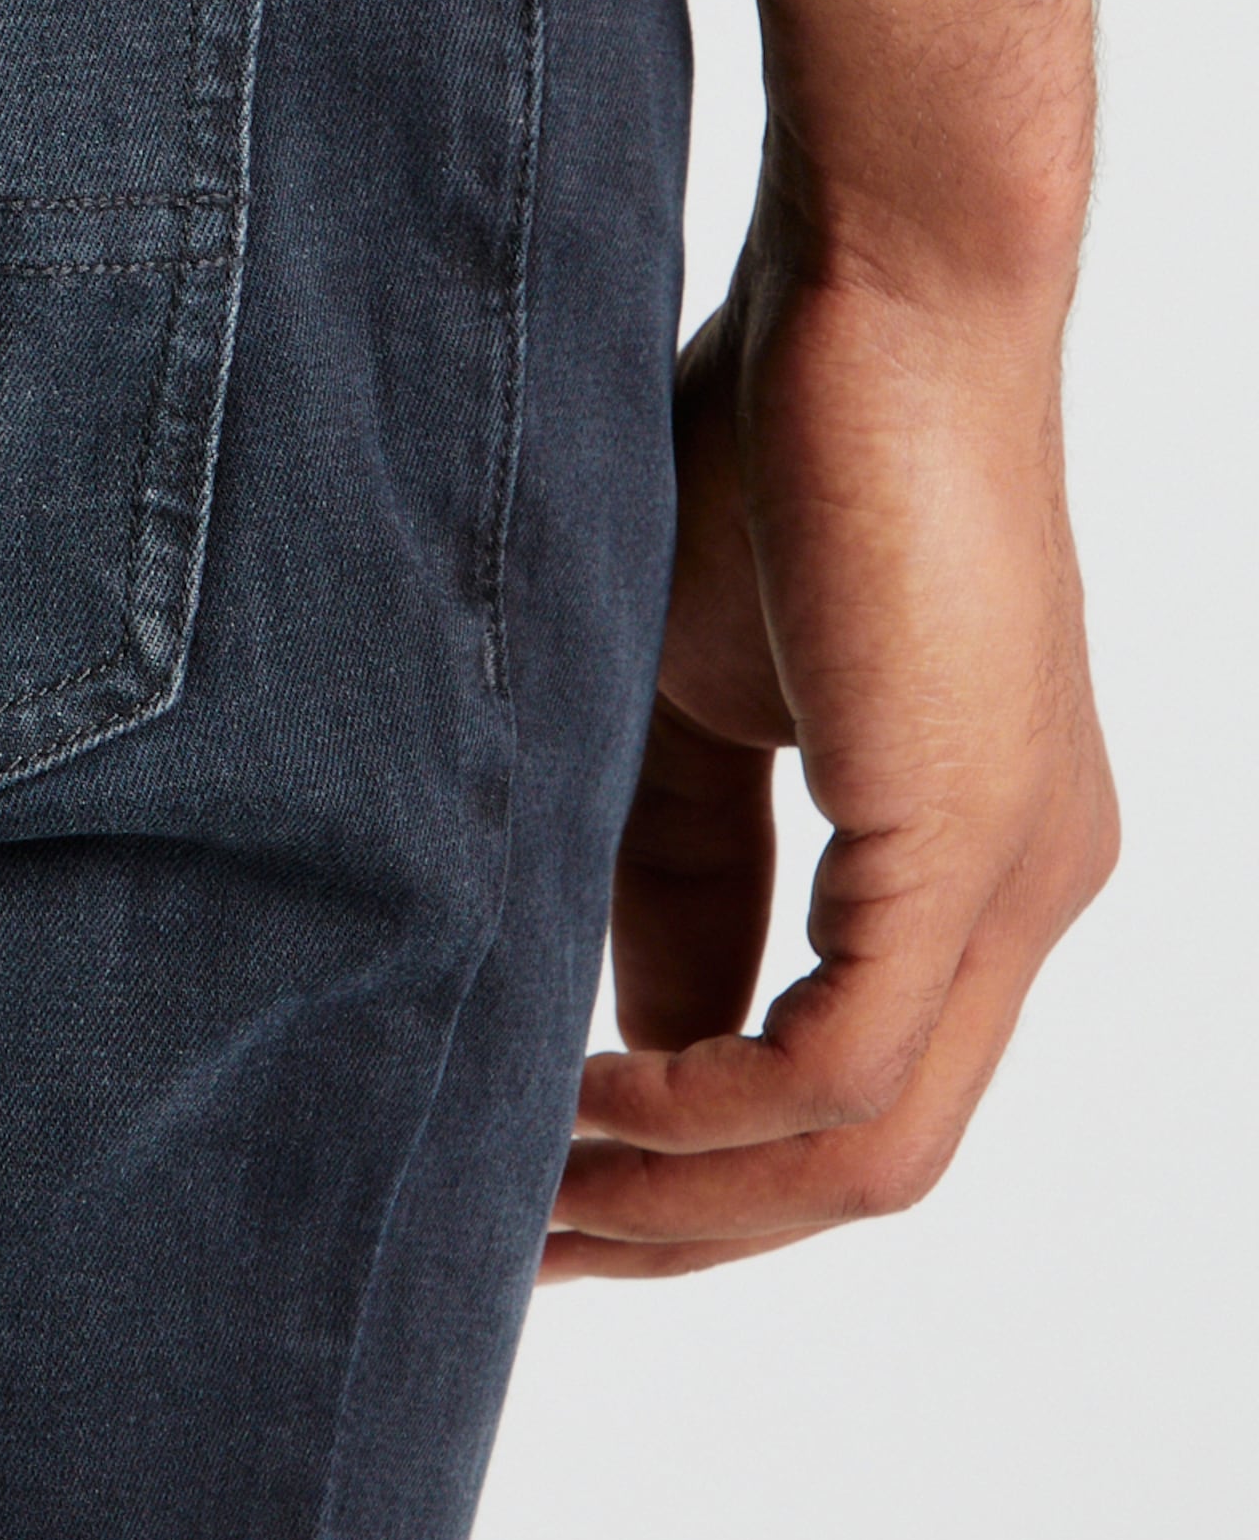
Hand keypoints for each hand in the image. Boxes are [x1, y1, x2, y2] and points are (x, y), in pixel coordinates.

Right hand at [542, 212, 1119, 1280]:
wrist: (872, 287)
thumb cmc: (772, 442)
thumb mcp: (689, 697)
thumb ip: (678, 865)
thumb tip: (632, 1032)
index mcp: (971, 854)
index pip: (845, 1078)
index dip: (696, 1164)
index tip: (543, 1185)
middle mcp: (1023, 891)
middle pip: (866, 1156)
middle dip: (684, 1225)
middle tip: (516, 1252)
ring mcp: (1016, 877)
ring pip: (867, 1146)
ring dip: (686, 1199)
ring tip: (525, 1201)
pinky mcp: (971, 843)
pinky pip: (843, 1065)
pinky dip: (707, 1112)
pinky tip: (584, 1104)